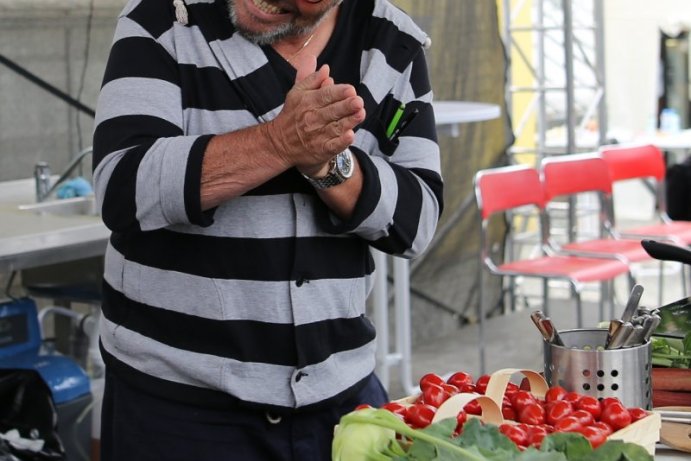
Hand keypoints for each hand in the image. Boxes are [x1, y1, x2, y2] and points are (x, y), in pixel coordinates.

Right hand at [265, 53, 364, 175]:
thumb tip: (325, 67)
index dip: (338, 92)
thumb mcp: (297, 94)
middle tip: (359, 101)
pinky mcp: (320, 150)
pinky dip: (341, 142)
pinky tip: (350, 136)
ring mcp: (316, 136)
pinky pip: (332, 146)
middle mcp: (311, 119)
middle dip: (346, 106)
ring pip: (335, 128)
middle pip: (332, 111)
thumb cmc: (293, 115)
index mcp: (307, 102)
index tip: (351, 89)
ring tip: (361, 114)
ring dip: (349, 121)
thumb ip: (311, 78)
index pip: (325, 96)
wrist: (279, 144)